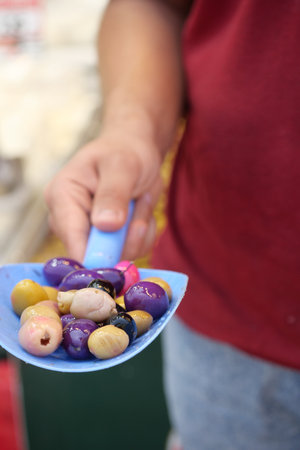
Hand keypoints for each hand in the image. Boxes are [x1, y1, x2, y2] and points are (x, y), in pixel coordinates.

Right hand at [44, 130, 162, 262]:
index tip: (119, 261)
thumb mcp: (122, 166)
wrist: (135, 153)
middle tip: (139, 204)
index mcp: (62, 196)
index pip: (71, 236)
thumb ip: (113, 194)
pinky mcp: (105, 241)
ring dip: (138, 232)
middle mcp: (68, 220)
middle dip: (125, 236)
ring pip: (117, 255)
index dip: (94, 254)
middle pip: (94, 253)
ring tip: (138, 201)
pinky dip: (143, 234)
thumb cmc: (125, 153)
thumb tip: (105, 225)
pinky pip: (131, 252)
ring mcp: (87, 233)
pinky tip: (139, 211)